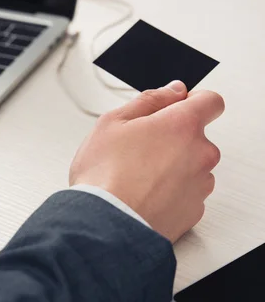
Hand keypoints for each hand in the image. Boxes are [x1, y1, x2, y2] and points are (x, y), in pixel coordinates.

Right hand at [69, 81, 224, 242]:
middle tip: (138, 146)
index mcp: (182, 125)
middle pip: (196, 136)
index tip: (175, 106)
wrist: (105, 224)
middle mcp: (200, 153)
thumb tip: (171, 91)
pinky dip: (170, 191)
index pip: (210, 101)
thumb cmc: (105, 175)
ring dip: (172, 165)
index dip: (192, 100)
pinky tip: (143, 193)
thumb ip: (149, 100)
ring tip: (136, 174)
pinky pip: (186, 192)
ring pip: (191, 166)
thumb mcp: (112, 122)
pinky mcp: (193, 211)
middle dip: (172, 137)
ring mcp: (199, 184)